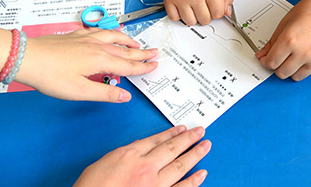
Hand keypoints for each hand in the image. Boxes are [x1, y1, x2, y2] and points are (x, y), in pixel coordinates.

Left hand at [17, 28, 158, 101]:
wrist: (27, 57)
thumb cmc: (50, 74)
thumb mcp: (79, 91)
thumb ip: (105, 93)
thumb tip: (125, 96)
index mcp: (100, 60)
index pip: (127, 66)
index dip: (142, 67)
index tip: (154, 66)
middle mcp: (96, 46)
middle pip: (124, 51)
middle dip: (141, 53)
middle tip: (154, 52)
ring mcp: (86, 39)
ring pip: (114, 37)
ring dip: (127, 41)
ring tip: (136, 44)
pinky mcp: (76, 36)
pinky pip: (100, 31)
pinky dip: (110, 33)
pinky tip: (109, 34)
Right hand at [74, 125, 209, 186]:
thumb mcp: (104, 164)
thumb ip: (123, 155)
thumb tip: (137, 149)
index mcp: (129, 154)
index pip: (156, 140)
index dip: (171, 133)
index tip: (181, 129)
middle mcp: (145, 167)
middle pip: (172, 148)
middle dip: (188, 139)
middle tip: (200, 131)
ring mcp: (154, 184)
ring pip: (180, 165)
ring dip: (195, 154)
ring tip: (206, 146)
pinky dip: (193, 181)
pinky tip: (202, 174)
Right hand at [163, 0, 232, 25]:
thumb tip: (228, 11)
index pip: (218, 14)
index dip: (218, 11)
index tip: (214, 6)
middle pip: (205, 20)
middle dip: (206, 15)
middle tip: (204, 5)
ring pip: (190, 22)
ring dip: (193, 17)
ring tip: (194, 6)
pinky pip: (175, 18)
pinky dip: (179, 15)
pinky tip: (183, 6)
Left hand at [256, 0, 310, 80]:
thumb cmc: (309, 11)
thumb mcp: (284, 23)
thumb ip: (272, 42)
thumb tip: (261, 55)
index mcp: (290, 40)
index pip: (271, 63)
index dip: (266, 62)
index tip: (267, 60)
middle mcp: (304, 52)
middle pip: (282, 73)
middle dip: (278, 67)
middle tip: (280, 58)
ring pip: (297, 77)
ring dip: (292, 69)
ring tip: (295, 56)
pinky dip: (308, 65)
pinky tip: (310, 52)